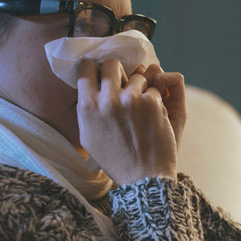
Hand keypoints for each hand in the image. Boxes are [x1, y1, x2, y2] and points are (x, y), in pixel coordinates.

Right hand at [75, 58, 177, 184]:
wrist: (142, 177)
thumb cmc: (115, 158)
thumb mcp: (88, 136)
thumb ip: (86, 108)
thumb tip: (86, 84)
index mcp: (87, 106)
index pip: (86, 67)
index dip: (95, 68)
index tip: (101, 74)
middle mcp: (106, 100)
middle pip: (112, 63)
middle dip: (119, 71)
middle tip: (124, 84)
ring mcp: (130, 100)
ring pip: (138, 76)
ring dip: (141, 88)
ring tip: (140, 111)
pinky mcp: (151, 103)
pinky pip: (154, 89)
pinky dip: (155, 101)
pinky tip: (152, 119)